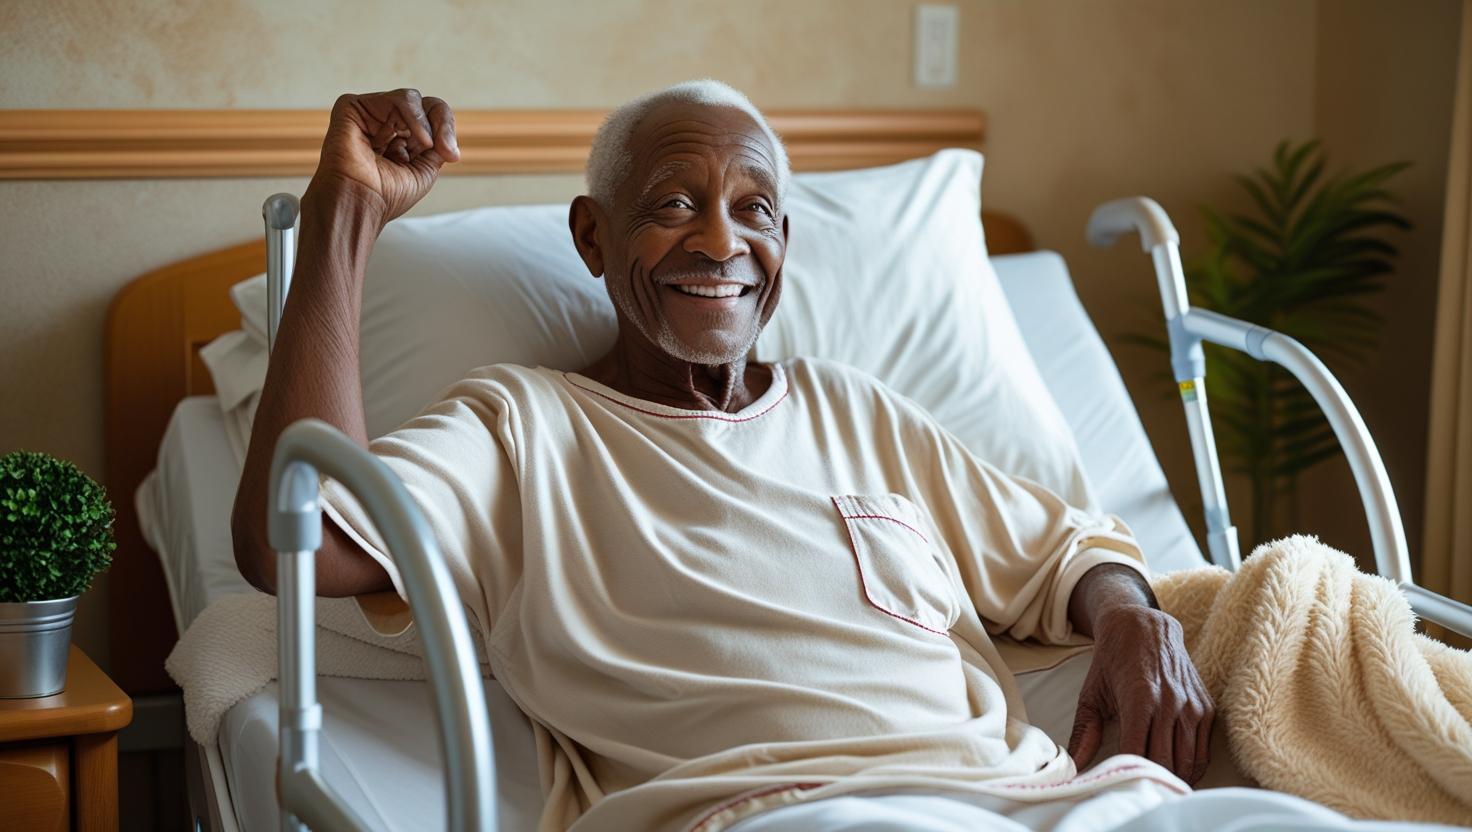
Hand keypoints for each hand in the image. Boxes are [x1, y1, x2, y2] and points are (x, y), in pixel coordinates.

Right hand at [308, 88, 459, 222]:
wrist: (360, 202)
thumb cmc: (386, 196)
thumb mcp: (425, 171)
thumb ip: (438, 148)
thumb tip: (449, 142)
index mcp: (402, 141)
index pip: (432, 119)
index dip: (446, 129)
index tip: (451, 156)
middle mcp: (386, 126)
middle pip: (425, 105)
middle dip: (441, 123)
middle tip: (444, 149)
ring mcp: (370, 115)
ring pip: (410, 98)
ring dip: (424, 122)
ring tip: (424, 142)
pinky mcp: (354, 106)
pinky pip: (394, 98)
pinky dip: (411, 114)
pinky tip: (408, 136)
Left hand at [1067, 605, 1214, 784]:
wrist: (1144, 627)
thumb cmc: (1112, 662)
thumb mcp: (1092, 692)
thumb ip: (1084, 730)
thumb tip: (1075, 765)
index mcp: (1139, 697)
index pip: (1137, 751)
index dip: (1128, 773)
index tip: (1118, 781)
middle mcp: (1170, 702)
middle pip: (1164, 761)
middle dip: (1150, 780)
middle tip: (1137, 789)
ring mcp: (1191, 705)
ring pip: (1187, 761)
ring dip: (1172, 778)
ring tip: (1156, 786)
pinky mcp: (1205, 708)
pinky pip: (1203, 751)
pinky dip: (1191, 768)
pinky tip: (1175, 772)